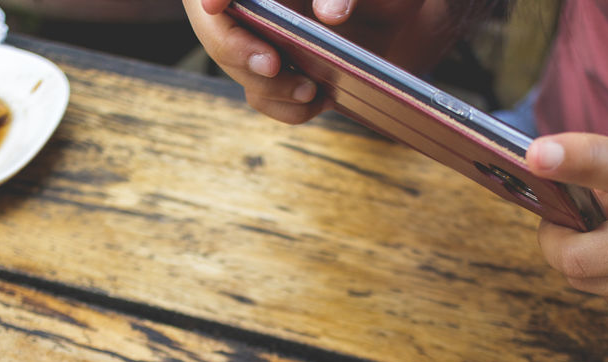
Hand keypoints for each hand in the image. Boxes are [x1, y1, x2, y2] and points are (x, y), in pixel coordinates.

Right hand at [181, 0, 446, 124]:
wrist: (393, 21)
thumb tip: (331, 14)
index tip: (214, 4)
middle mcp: (249, 5)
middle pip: (215, 28)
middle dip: (238, 49)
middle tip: (272, 65)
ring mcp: (255, 39)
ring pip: (237, 67)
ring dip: (270, 85)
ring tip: (313, 89)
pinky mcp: (271, 73)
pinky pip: (262, 96)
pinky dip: (288, 105)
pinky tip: (319, 99)